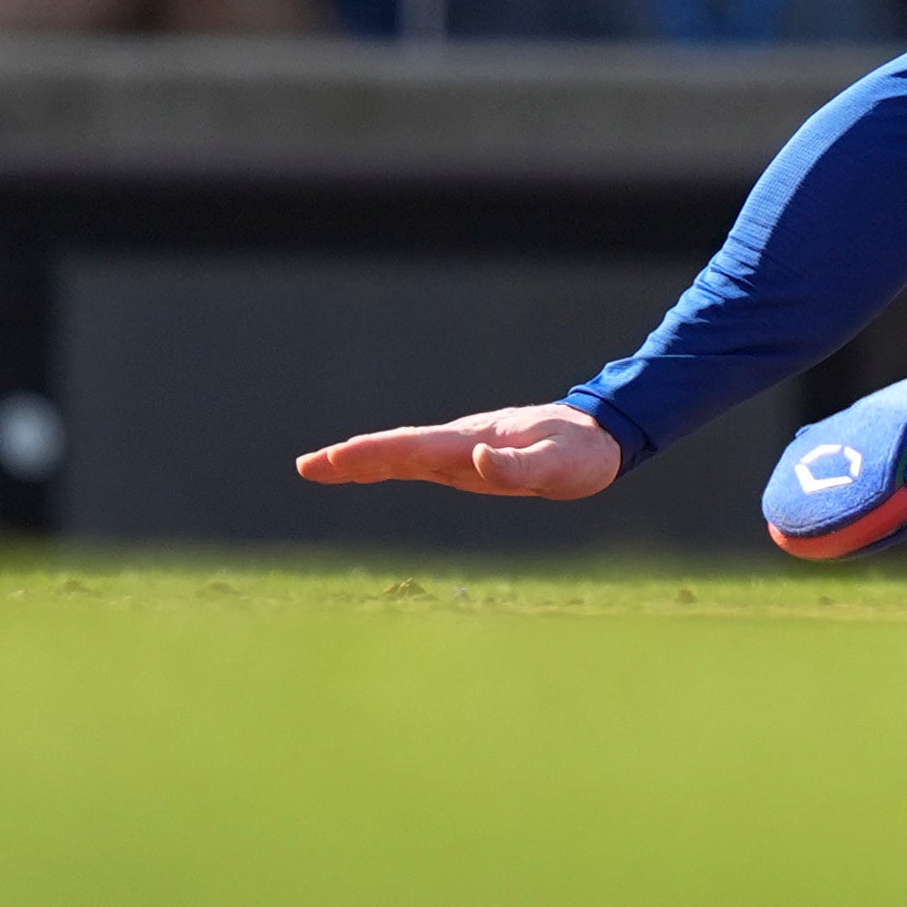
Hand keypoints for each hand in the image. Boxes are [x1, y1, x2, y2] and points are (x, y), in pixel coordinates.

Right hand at [297, 401, 628, 495]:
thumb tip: (477, 461)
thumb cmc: (581, 453)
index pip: (411, 448)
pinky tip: (369, 469)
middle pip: (397, 449)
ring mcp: (462, 453)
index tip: (328, 460)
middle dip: (351, 458)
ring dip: (363, 461)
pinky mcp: (469, 462)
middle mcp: (461, 445)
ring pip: (404, 455)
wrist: (599, 436)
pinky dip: (388, 464)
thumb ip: (519, 465)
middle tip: (307, 467)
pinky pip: (420, 462)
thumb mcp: (558, 466)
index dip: (369, 455)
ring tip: (322, 468)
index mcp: (473, 444)